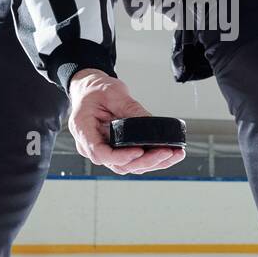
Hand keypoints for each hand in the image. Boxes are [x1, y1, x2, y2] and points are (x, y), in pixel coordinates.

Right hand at [68, 70, 185, 174]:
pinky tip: (168, 155)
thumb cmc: (95, 90)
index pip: (100, 153)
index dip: (121, 156)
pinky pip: (132, 161)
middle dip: (145, 161)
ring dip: (152, 163)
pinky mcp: (115, 151)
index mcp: (83, 130)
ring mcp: (103, 150)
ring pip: (127, 166)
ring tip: (173, 154)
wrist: (90, 90)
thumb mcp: (112, 93)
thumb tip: (150, 122)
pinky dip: (151, 160)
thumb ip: (130, 108)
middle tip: (166, 152)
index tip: (139, 151)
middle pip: (117, 164)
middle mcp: (91, 145)